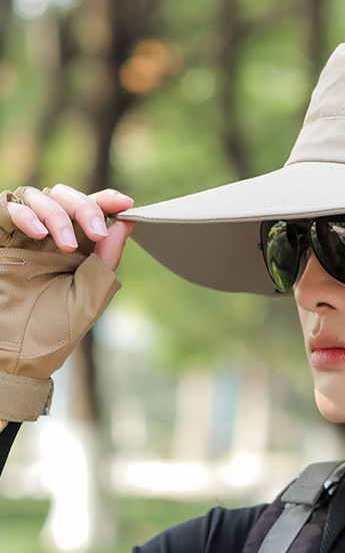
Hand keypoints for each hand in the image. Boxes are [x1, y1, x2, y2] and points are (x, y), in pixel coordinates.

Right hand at [0, 184, 133, 422]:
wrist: (14, 356)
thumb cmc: (53, 333)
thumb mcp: (89, 300)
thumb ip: (106, 263)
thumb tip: (125, 225)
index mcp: (79, 252)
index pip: (92, 213)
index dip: (107, 201)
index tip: (125, 202)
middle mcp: (51, 240)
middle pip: (66, 197)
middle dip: (84, 206)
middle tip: (96, 231)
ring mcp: (22, 238)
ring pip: (38, 196)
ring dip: (57, 213)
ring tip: (67, 246)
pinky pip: (6, 206)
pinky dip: (23, 212)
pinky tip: (37, 233)